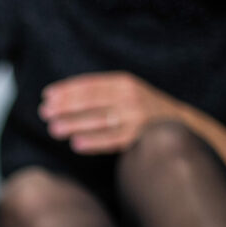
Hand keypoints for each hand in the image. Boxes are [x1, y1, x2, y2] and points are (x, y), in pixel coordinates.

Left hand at [39, 71, 180, 153]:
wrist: (180, 125)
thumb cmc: (141, 110)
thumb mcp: (125, 93)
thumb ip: (100, 94)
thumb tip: (60, 100)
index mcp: (124, 82)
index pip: (90, 84)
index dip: (67, 89)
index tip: (47, 96)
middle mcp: (130, 96)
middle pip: (92, 100)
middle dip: (66, 106)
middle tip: (45, 112)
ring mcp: (136, 116)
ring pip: (99, 119)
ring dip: (74, 123)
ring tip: (53, 128)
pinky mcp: (140, 136)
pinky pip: (112, 139)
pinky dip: (93, 141)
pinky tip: (76, 144)